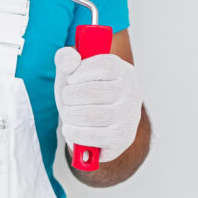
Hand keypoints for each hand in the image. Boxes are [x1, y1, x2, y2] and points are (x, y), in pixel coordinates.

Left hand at [54, 46, 142, 162]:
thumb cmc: (80, 95)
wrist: (88, 126)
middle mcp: (132, 93)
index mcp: (123, 71)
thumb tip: (70, 63)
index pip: (105, 66)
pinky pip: (93, 136)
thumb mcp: (70, 73)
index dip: (81, 72)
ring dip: (70, 115)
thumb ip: (66, 59)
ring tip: (69, 114)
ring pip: (91, 114)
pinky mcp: (123, 139)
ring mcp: (130, 117)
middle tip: (67, 99)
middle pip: (93, 91)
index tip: (71, 78)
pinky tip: (71, 129)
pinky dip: (74, 132)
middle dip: (70, 96)